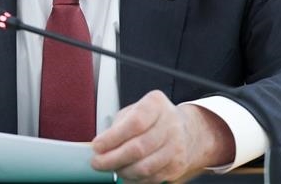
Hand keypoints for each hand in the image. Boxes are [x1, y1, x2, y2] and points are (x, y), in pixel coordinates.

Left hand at [90, 90, 233, 183]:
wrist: (183, 130)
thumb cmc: (151, 119)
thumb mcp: (133, 111)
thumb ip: (117, 126)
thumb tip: (100, 147)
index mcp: (155, 104)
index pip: (134, 123)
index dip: (113, 138)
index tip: (97, 146)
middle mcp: (170, 124)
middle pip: (139, 148)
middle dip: (112, 158)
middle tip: (97, 162)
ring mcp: (176, 146)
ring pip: (145, 167)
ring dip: (123, 171)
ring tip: (111, 168)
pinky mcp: (177, 166)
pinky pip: (152, 178)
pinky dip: (135, 179)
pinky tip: (126, 174)